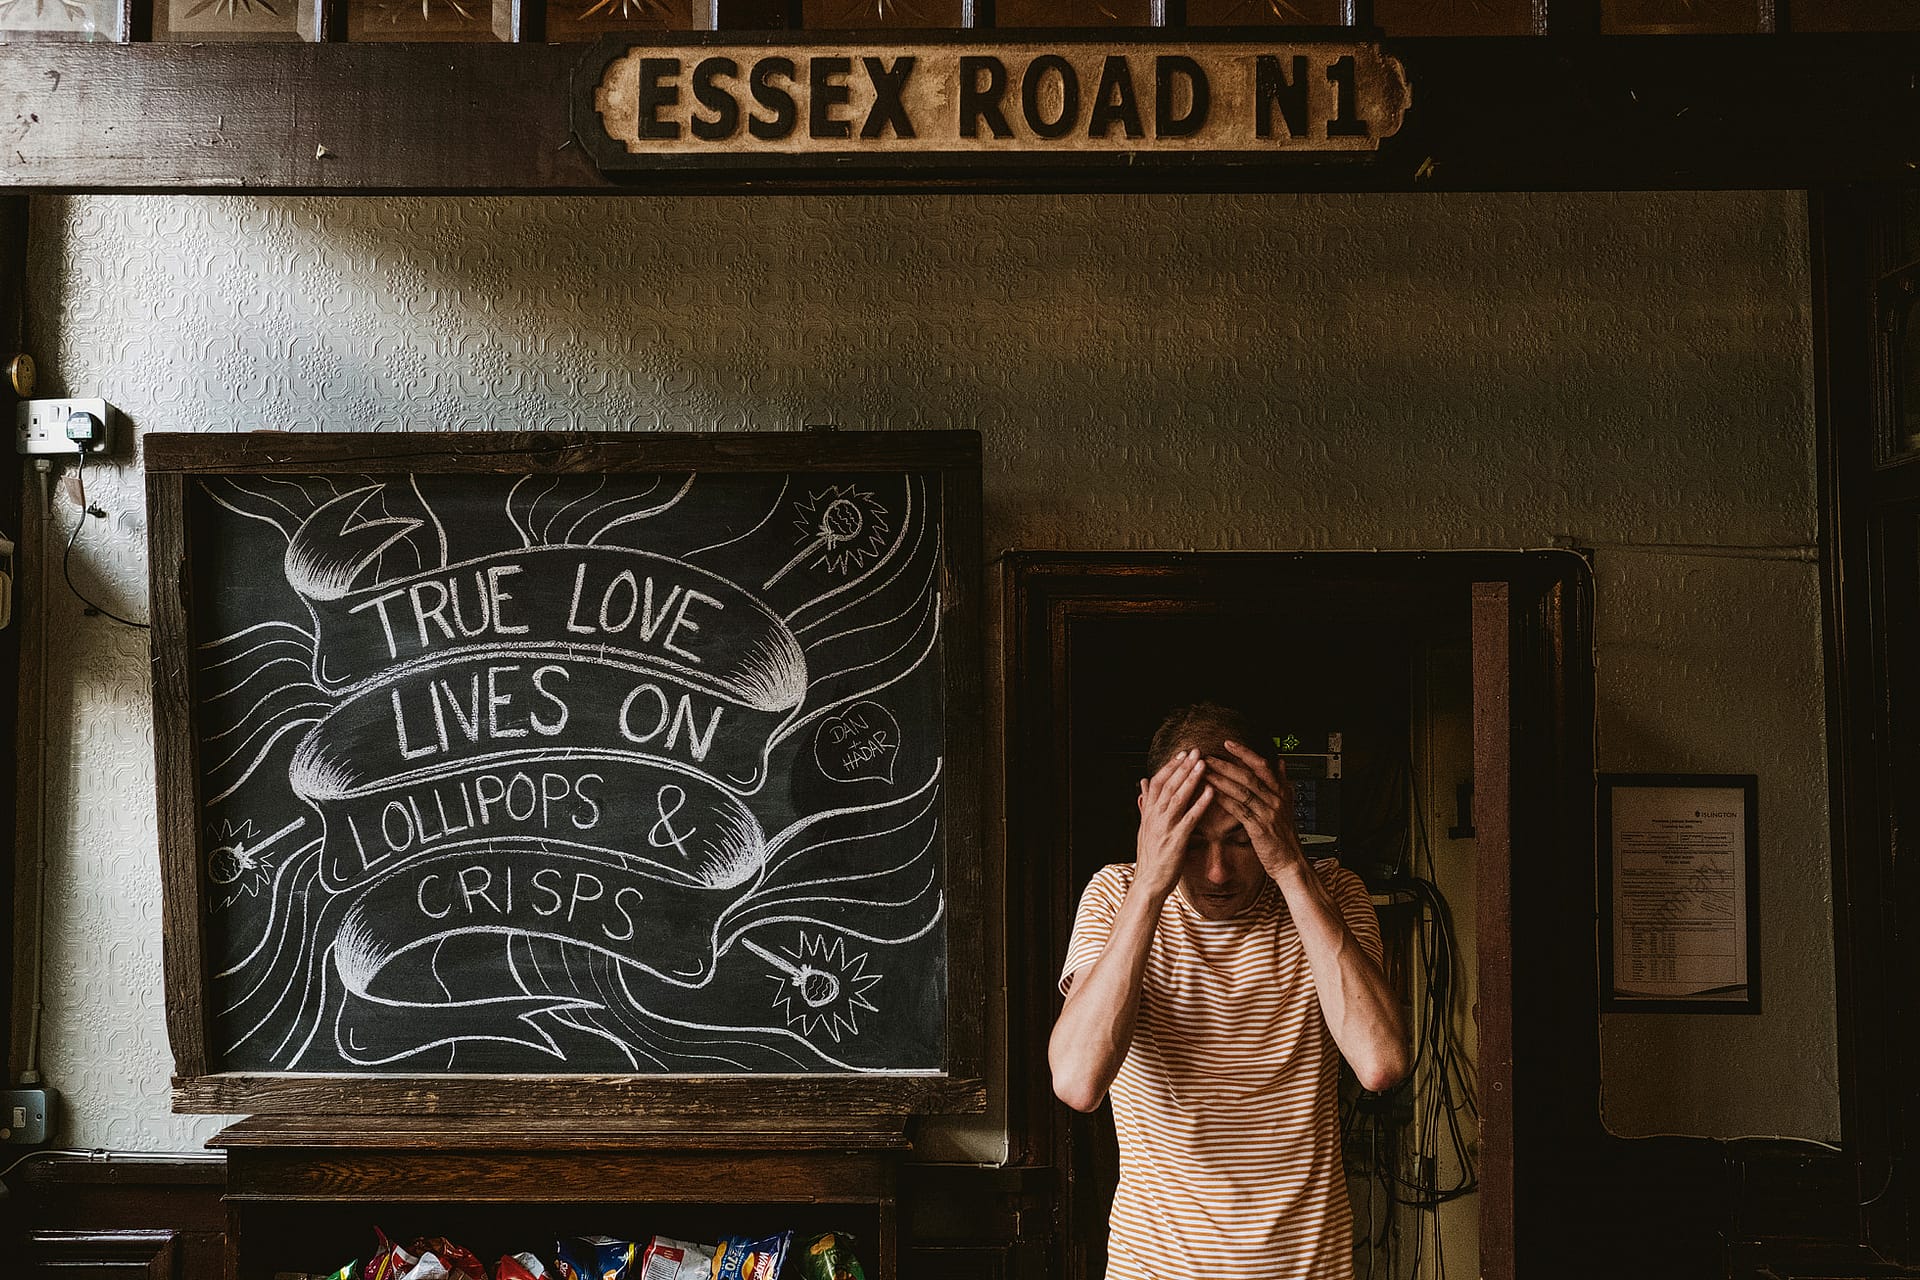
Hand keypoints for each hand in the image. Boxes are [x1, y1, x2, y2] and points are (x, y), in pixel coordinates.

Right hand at [1135, 748, 1211, 899]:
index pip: (1157, 782)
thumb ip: (1146, 804)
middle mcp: (1154, 817)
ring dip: (1191, 778)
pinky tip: (1211, 791)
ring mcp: (1164, 827)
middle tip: (1195, 751)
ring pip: (1177, 796)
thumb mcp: (1145, 827)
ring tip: (1203, 763)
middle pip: (1168, 785)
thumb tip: (1143, 784)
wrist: (1147, 884)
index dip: (1169, 767)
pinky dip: (1200, 803)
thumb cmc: (1150, 858)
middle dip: (1182, 766)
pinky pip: (1190, 817)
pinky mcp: (1176, 840)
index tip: (1181, 754)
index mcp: (1148, 813)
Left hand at [1204, 740, 1305, 879]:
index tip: (1228, 744)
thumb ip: (1282, 782)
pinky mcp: (1260, 828)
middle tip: (1207, 757)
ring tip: (1203, 772)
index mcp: (1281, 791)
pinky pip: (1239, 810)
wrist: (1290, 861)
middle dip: (1226, 764)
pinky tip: (1210, 793)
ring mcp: (1269, 813)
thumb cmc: (1284, 834)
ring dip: (1220, 779)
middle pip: (1249, 776)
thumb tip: (1281, 762)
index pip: (1262, 766)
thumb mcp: (1287, 805)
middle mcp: (1276, 799)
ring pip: (1242, 791)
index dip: (1245, 753)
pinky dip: (1224, 800)